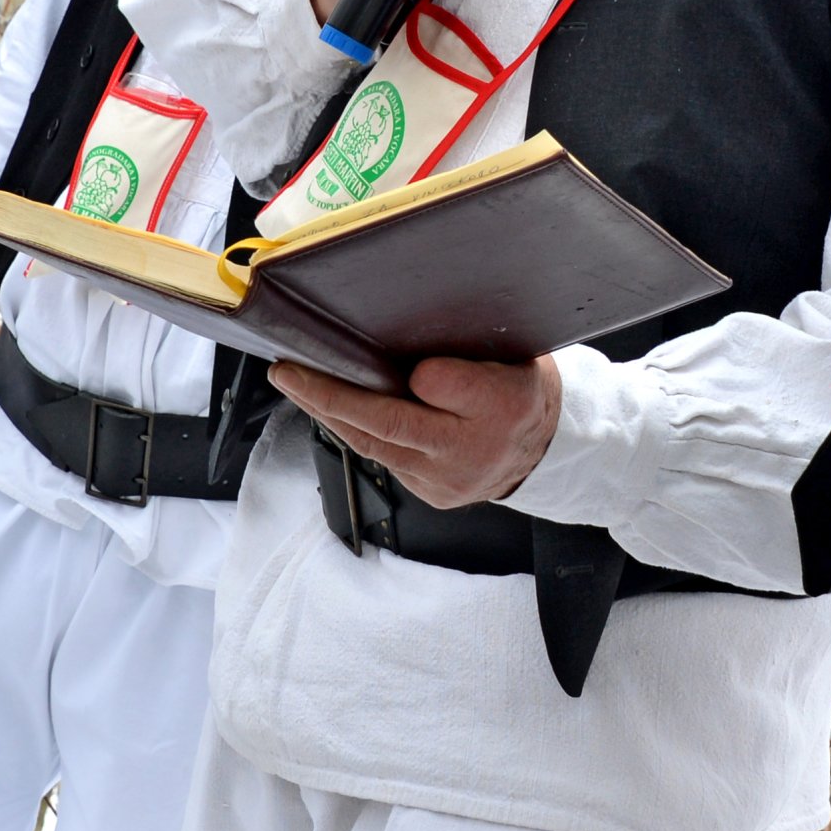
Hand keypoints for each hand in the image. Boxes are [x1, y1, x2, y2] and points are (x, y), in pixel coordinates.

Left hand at [268, 352, 557, 508]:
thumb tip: (401, 336)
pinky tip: (331, 410)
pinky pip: (381, 459)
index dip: (420, 372)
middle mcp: (472, 449)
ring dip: (329, 413)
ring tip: (296, 384)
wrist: (542, 451)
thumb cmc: (519, 389)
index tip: (403, 358)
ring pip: (374, 445)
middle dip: (330, 395)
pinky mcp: (429, 494)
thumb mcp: (514, 355)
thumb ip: (467, 350)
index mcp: (503, 405)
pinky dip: (353, 432)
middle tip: (289, 370)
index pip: (442, 385)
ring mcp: (446, 479)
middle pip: (389, 422)